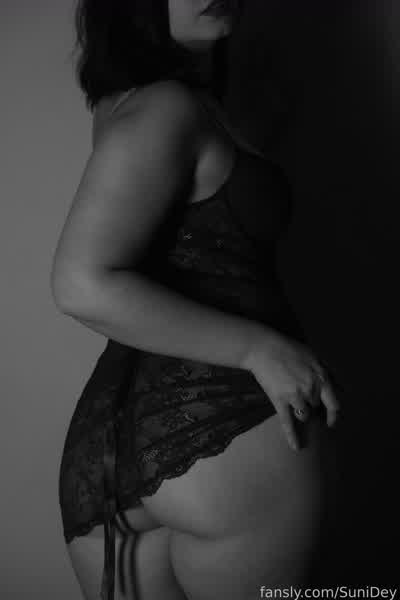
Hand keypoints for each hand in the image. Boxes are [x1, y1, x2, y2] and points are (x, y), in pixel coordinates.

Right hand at [242, 327, 340, 450]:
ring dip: (300, 411)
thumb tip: (342, 388)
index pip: (334, 404)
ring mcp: (295, 396)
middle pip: (315, 407)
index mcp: (321, 378)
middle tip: (297, 390)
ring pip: (303, 414)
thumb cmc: (288, 349)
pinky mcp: (280, 401)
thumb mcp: (313, 356)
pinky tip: (296, 447)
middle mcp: (311, 389)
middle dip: (309, 403)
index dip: (334, 414)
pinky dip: (292, 436)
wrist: (263, 348)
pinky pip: (288, 423)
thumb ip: (327, 372)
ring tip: (289, 397)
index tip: (331, 421)